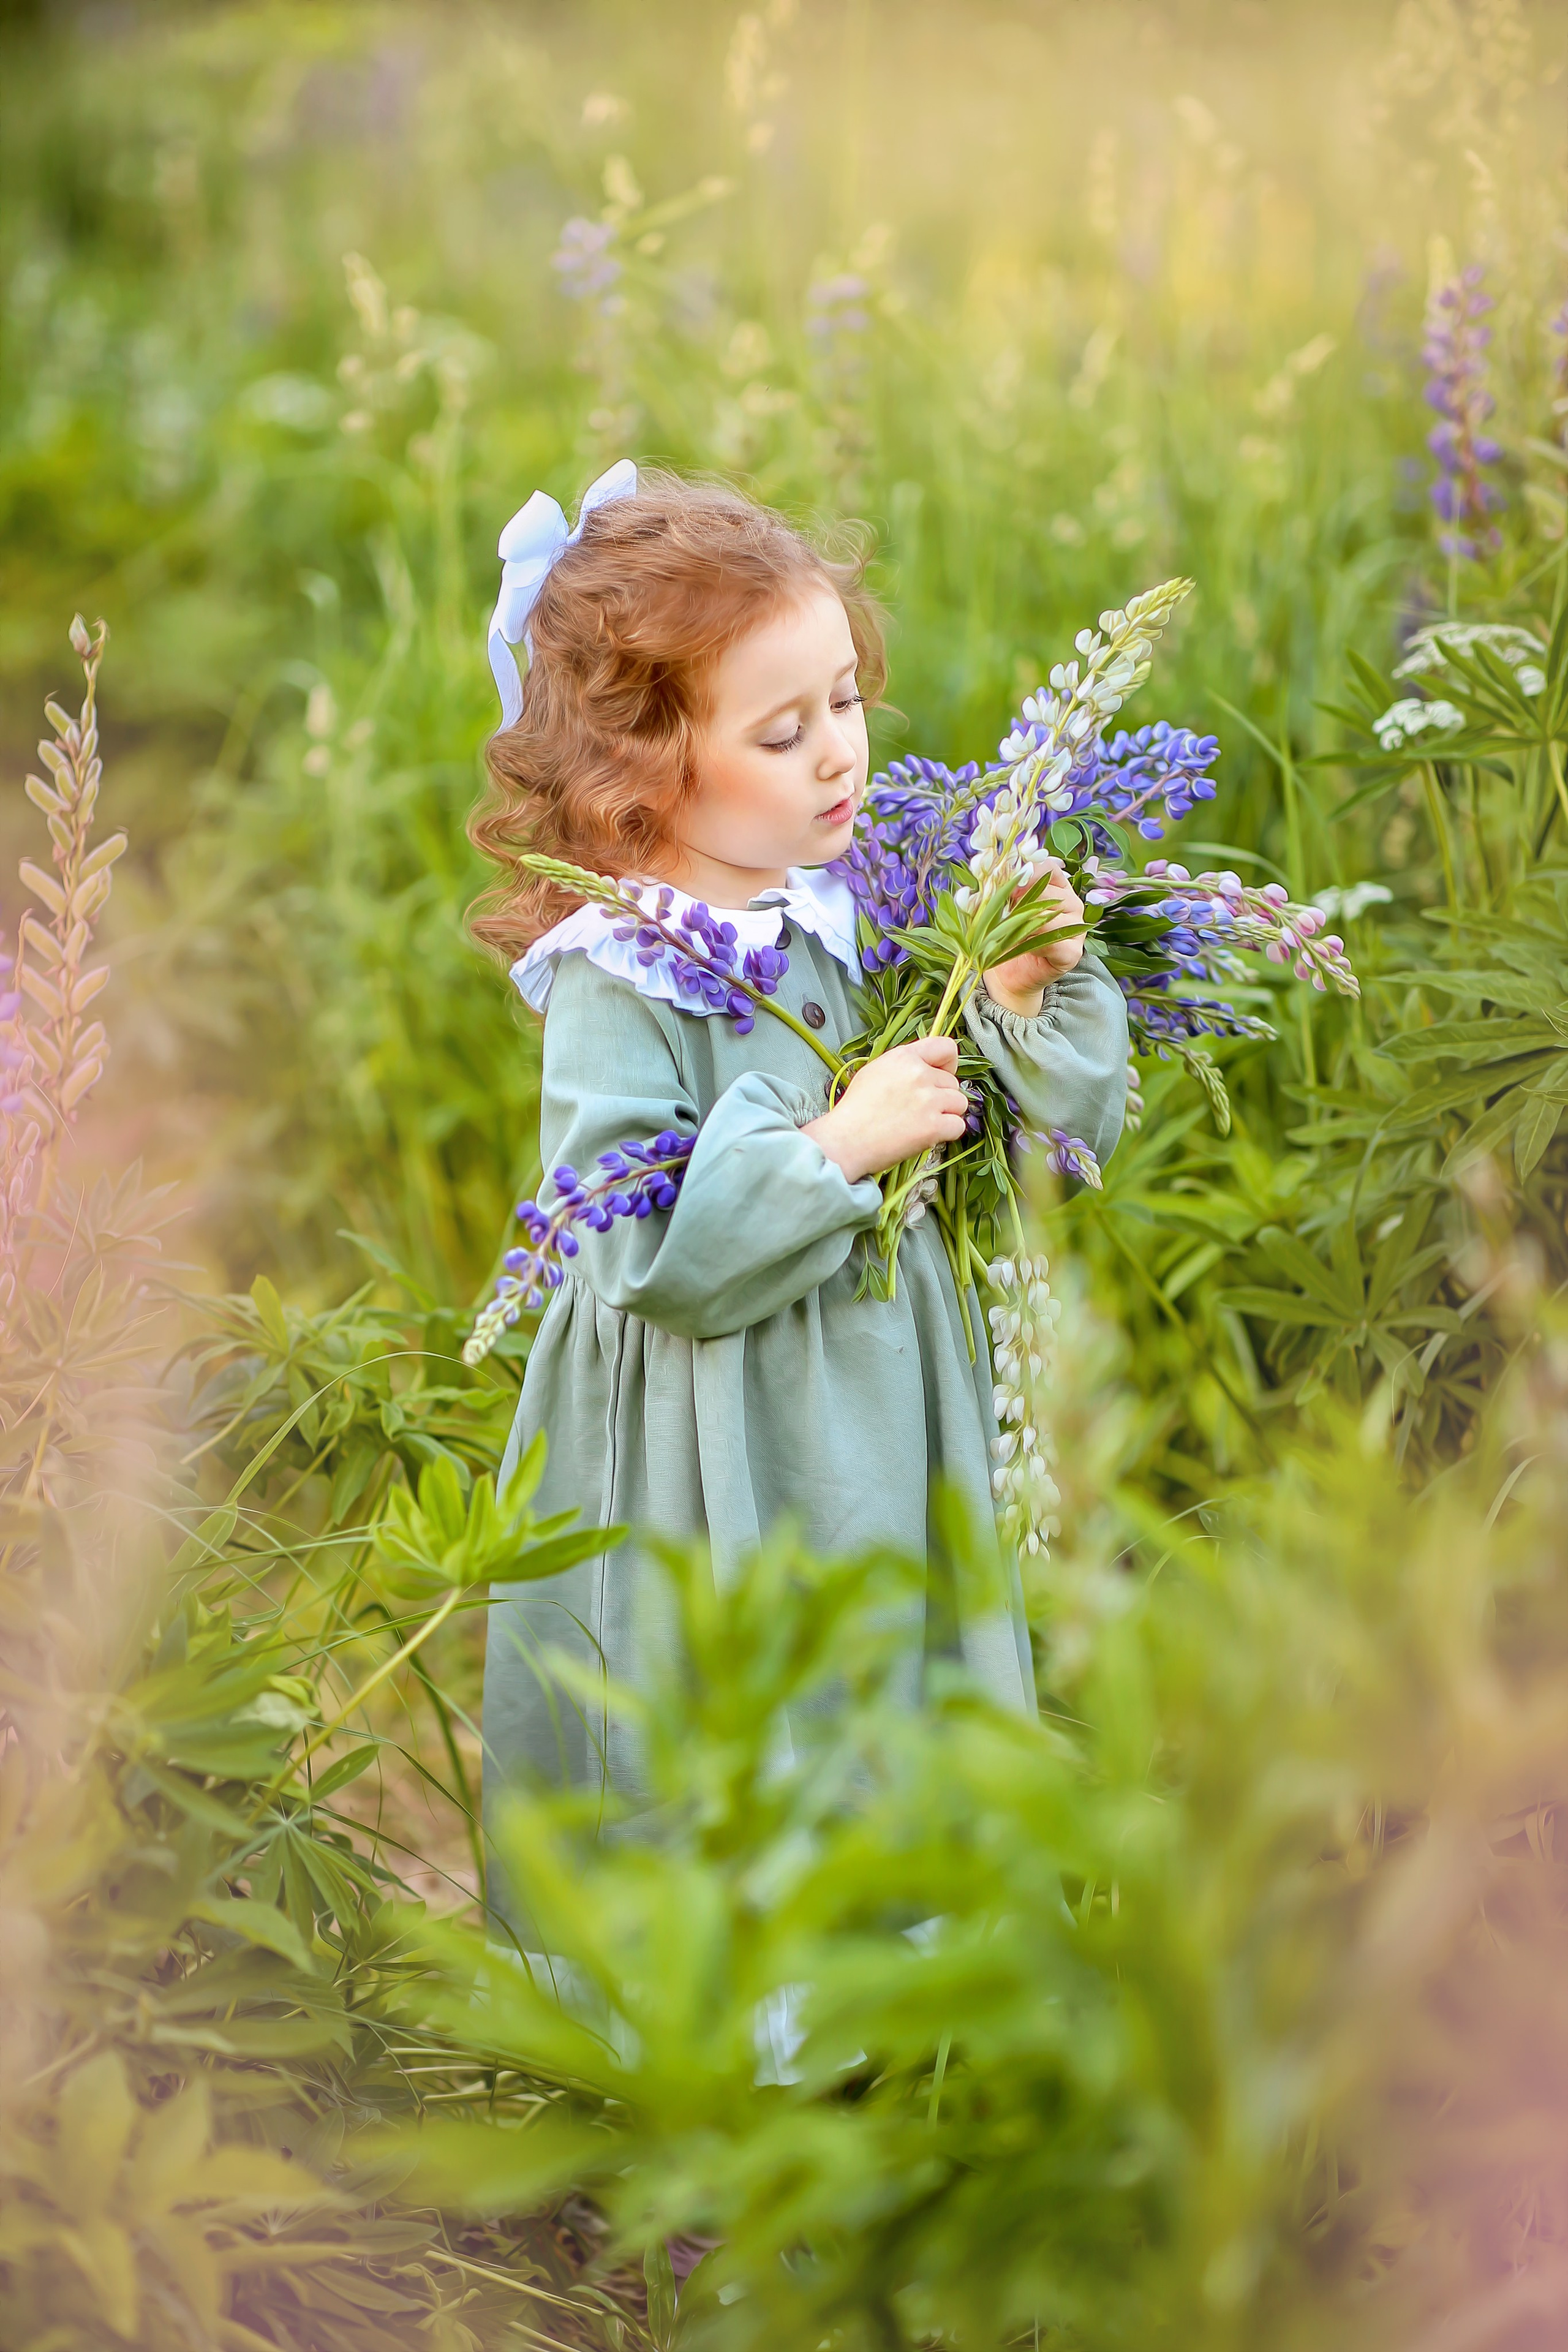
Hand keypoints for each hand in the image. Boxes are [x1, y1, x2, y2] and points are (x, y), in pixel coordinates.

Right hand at [804, 1035, 968, 1183]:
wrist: (845, 1140)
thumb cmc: (855, 1110)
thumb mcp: (875, 1071)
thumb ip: (904, 1065)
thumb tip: (926, 1068)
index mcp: (904, 1057)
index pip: (946, 1047)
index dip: (948, 1064)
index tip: (941, 1075)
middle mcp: (919, 1074)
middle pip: (953, 1082)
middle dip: (941, 1096)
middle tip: (918, 1110)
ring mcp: (928, 1100)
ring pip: (959, 1103)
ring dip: (947, 1114)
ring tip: (922, 1123)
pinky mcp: (934, 1126)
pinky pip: (958, 1126)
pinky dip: (947, 1133)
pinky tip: (927, 1135)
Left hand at [983, 856, 1085, 1015]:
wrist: (1011, 976)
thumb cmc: (1005, 936)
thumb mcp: (999, 909)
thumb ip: (998, 892)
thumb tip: (987, 881)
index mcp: (1057, 885)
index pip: (1046, 867)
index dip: (1023, 872)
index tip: (1000, 880)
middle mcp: (1071, 903)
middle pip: (1045, 891)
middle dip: (1015, 901)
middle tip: (995, 913)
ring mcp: (1076, 927)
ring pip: (1046, 916)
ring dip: (1019, 925)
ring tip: (1004, 933)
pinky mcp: (1073, 952)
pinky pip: (1051, 942)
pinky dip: (1031, 944)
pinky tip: (1021, 948)